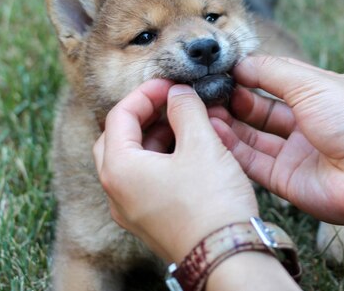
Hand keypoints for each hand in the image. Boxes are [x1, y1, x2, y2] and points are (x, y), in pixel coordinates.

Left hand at [93, 80, 257, 262]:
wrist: (227, 259)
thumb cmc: (211, 203)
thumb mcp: (201, 145)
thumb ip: (186, 109)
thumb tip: (178, 93)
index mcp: (119, 169)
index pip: (119, 115)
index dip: (146, 93)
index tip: (171, 84)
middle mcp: (116, 192)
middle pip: (117, 138)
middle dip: (145, 116)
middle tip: (171, 104)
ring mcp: (131, 210)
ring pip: (133, 161)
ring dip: (155, 137)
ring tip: (187, 125)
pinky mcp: (150, 221)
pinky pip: (145, 181)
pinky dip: (162, 160)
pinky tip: (191, 153)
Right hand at [208, 56, 343, 225]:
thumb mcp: (312, 83)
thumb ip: (273, 72)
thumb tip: (240, 63)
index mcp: (319, 95)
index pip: (276, 80)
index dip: (250, 74)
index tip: (221, 70)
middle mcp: (306, 124)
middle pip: (261, 110)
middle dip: (235, 100)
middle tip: (207, 92)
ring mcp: (296, 153)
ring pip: (253, 136)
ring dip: (228, 123)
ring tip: (202, 110)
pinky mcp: (286, 181)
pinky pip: (253, 162)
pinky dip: (232, 147)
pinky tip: (213, 130)